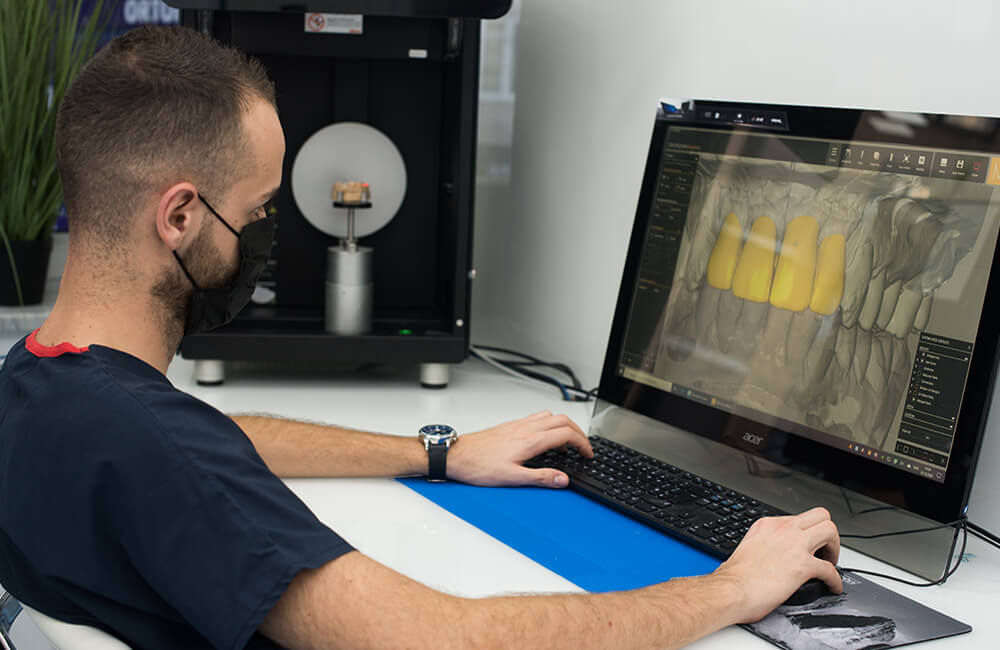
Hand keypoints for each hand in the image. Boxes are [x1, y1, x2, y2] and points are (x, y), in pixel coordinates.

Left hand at [446, 410, 592, 487]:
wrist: (457, 455)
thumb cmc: (479, 466)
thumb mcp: (512, 478)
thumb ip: (540, 477)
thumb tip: (562, 479)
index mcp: (530, 441)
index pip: (566, 435)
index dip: (582, 443)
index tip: (588, 454)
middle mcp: (525, 428)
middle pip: (562, 420)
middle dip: (578, 432)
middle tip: (583, 447)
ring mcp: (517, 425)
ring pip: (549, 416)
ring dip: (564, 426)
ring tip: (567, 443)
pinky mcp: (510, 426)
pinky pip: (536, 418)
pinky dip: (548, 424)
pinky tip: (543, 438)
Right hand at [713, 507, 841, 622]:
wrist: (729, 591)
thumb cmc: (734, 577)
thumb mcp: (748, 547)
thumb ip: (765, 544)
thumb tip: (773, 555)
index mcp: (767, 525)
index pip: (799, 518)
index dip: (808, 533)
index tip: (808, 546)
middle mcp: (783, 529)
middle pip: (821, 516)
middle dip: (827, 534)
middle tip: (824, 551)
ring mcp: (794, 545)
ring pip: (831, 531)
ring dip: (835, 549)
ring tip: (830, 564)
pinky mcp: (803, 566)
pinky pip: (831, 570)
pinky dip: (836, 581)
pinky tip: (832, 587)